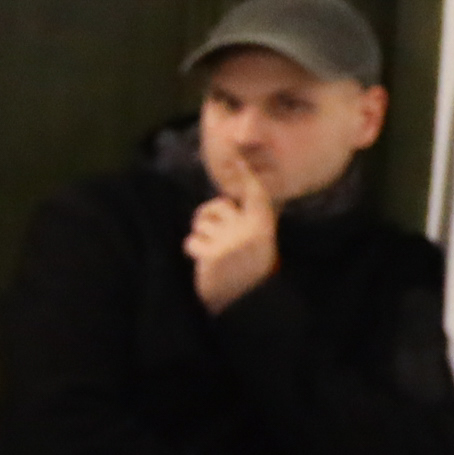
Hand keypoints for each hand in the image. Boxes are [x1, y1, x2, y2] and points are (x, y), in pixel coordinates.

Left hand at [189, 148, 282, 312]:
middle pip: (217, 206)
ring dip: (201, 236)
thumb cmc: (249, 266)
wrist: (247, 300)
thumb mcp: (257, 240)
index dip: (244, 174)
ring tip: (214, 251)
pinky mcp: (213, 254)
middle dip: (210, 216)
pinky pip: (191, 241)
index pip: (254, 193)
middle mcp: (248, 229)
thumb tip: (226, 201)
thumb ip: (246, 219)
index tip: (235, 154)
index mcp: (262, 224)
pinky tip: (206, 262)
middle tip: (217, 236)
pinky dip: (194, 250)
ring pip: (201, 223)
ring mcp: (230, 241)